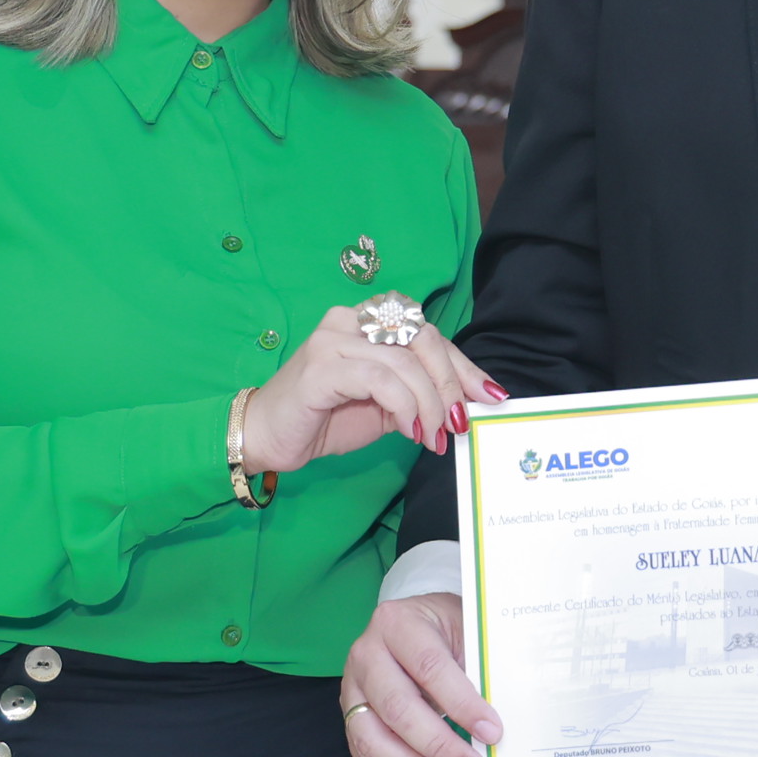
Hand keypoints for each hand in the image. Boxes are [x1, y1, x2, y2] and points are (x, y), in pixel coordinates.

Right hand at [242, 313, 504, 476]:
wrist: (266, 436)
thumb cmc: (324, 418)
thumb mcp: (385, 405)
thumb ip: (419, 394)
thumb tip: (467, 404)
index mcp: (368, 320)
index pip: (429, 334)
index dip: (464, 365)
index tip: (491, 395)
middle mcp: (351, 319)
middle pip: (423, 339)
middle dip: (451, 384)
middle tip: (458, 423)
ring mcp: (333, 339)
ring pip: (406, 362)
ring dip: (429, 405)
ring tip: (431, 437)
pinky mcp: (321, 367)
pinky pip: (380, 380)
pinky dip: (404, 407)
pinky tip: (409, 431)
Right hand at [341, 592, 495, 756]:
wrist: (416, 625)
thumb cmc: (448, 630)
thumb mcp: (467, 632)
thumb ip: (479, 670)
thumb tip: (496, 726)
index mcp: (396, 623)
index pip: (429, 666)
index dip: (462, 703)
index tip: (492, 732)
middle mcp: (365, 655)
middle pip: (397, 709)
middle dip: (440, 746)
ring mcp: (352, 690)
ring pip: (373, 741)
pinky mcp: (350, 719)